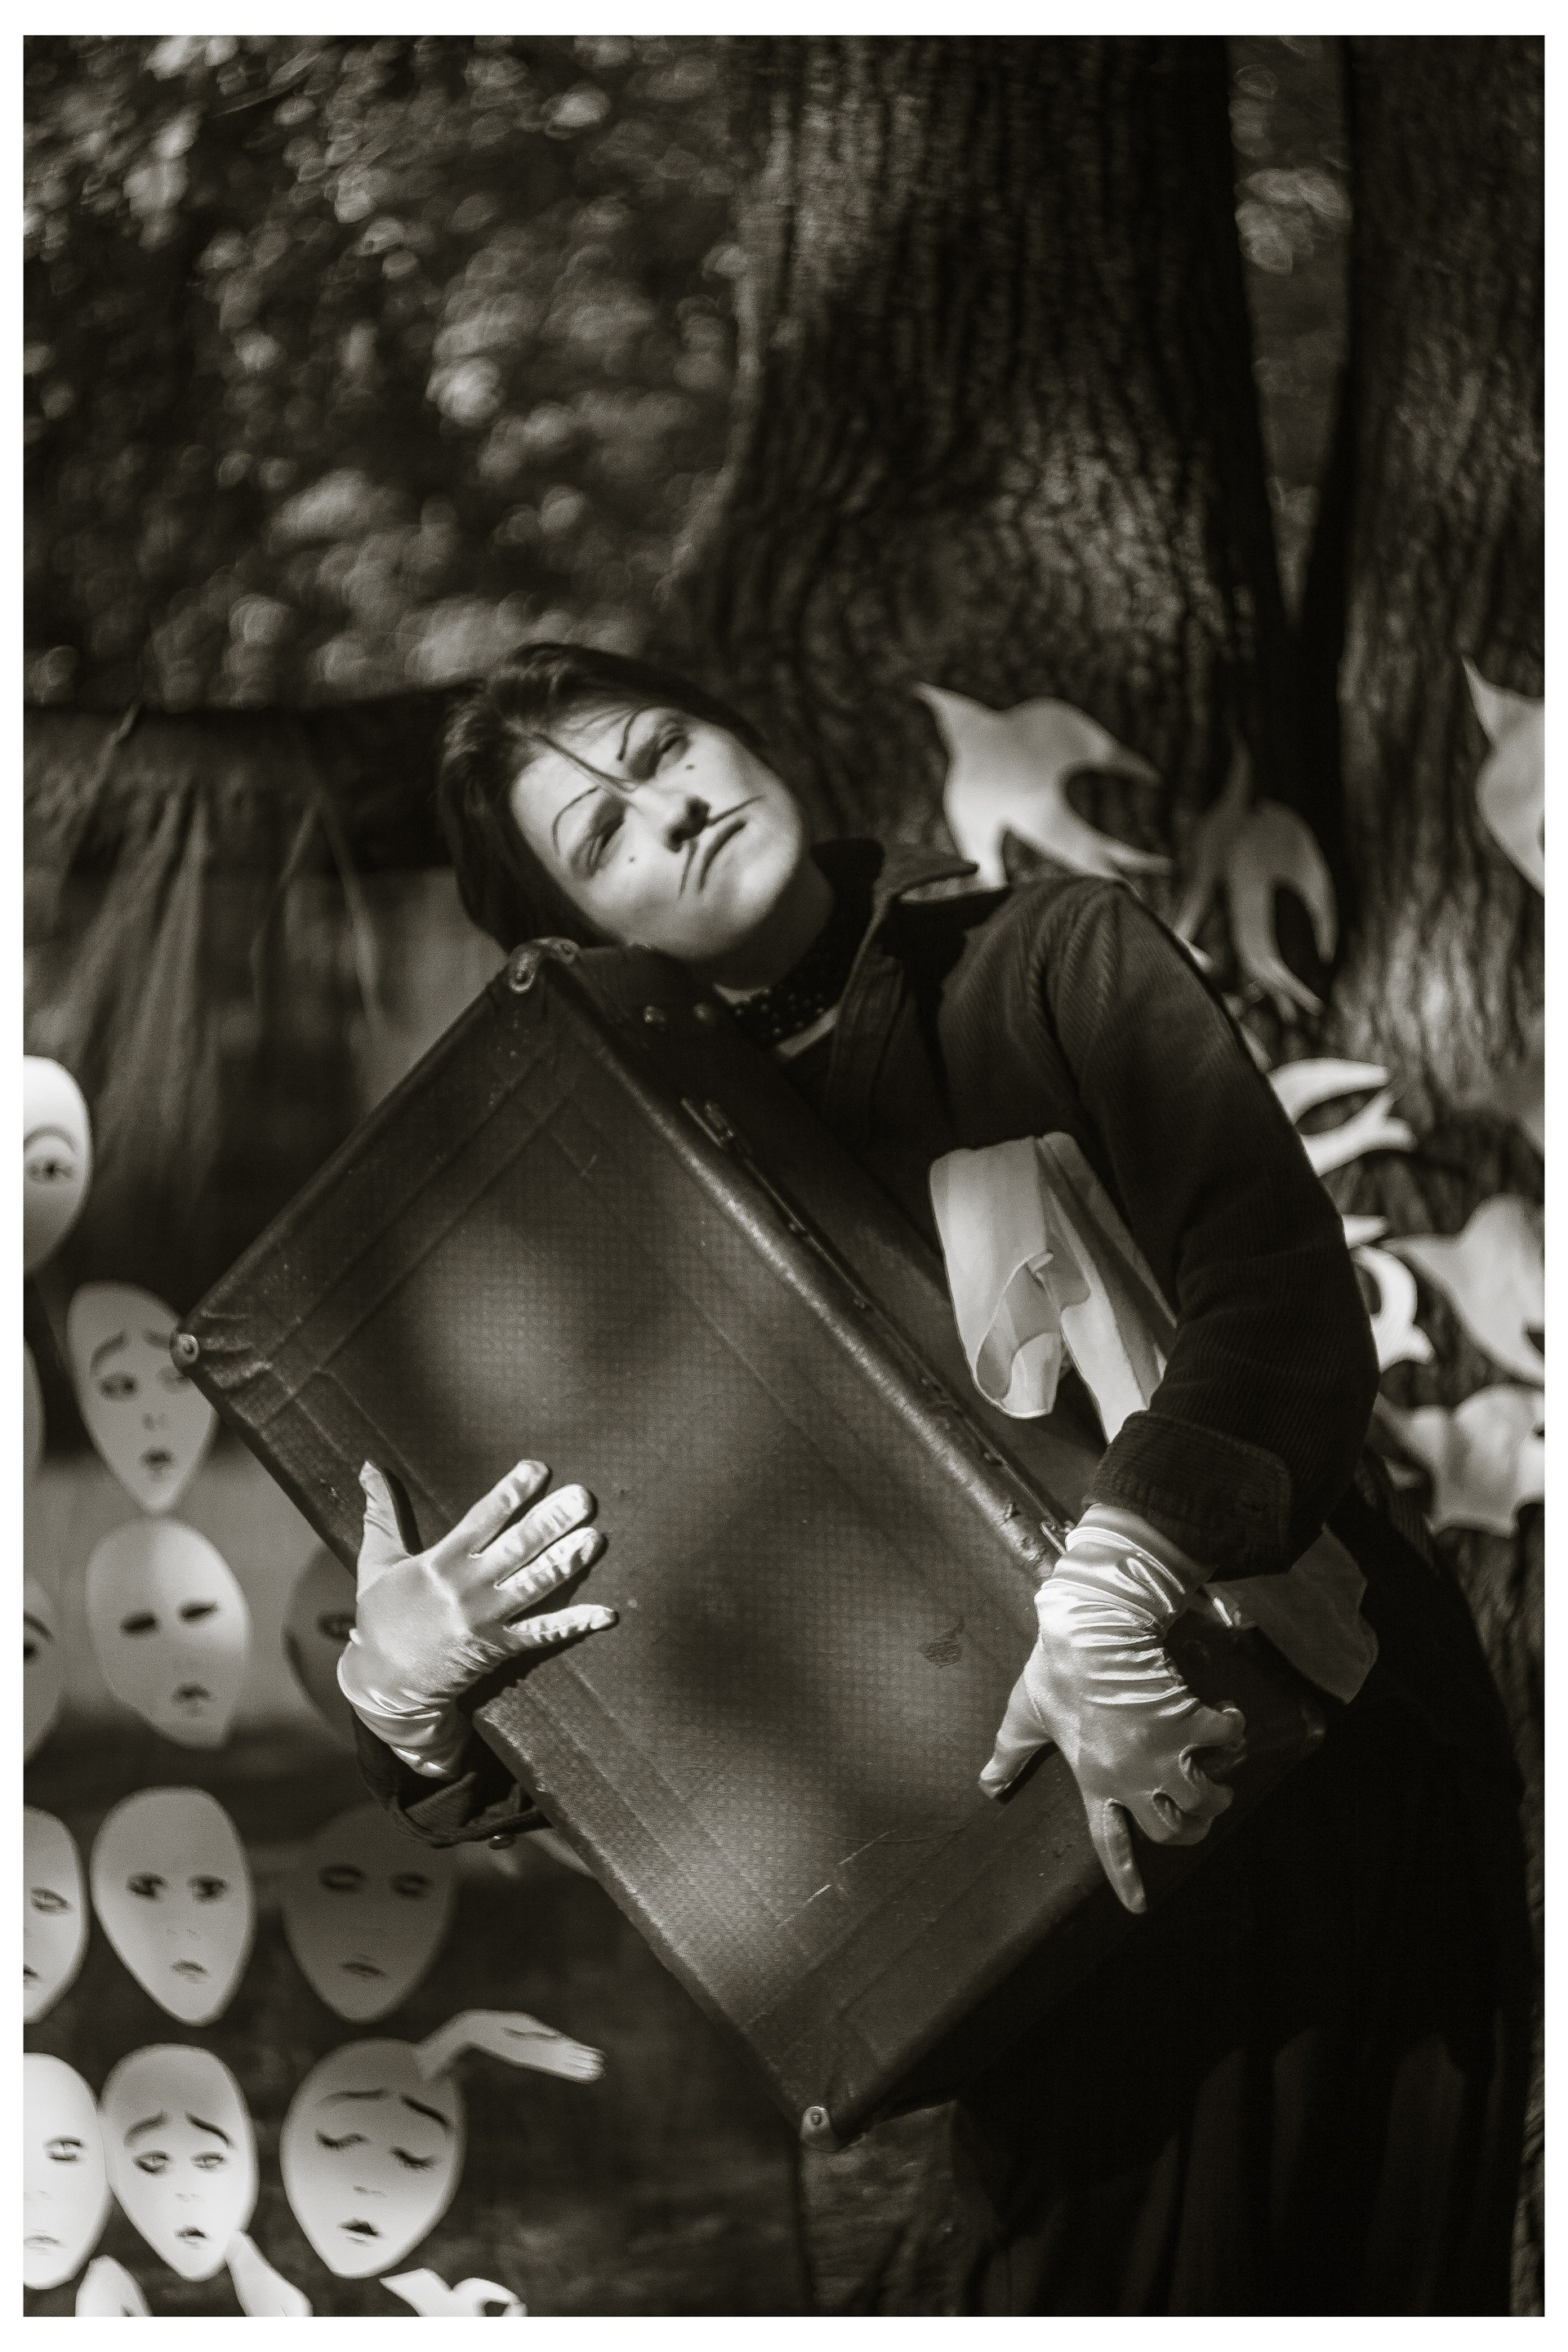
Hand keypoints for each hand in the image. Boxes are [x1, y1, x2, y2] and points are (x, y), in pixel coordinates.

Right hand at [338, 1457, 614, 1777]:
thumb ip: (383, 1512)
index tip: (539, 1469)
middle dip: (552, 1521)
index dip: (512, 1493)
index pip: (483, 1518)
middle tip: (584, 1497)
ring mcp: (486, 1620)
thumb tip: (368, 1466)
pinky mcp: (499, 1647)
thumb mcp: (377, 1561)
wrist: (383, 1683)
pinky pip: (542, 1634)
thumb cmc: (381, 1615)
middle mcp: (466, 1589)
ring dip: (568, 1562)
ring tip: (596, 1537)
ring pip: (534, 1586)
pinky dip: (575, 1624)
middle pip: (517, 1548)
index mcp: (438, 1563)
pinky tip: (607, 1612)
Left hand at [979, 1521, 1245, 1914]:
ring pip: (1205, 1799)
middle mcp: (1131, 1777)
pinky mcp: (1188, 1720)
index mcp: (1093, 1780)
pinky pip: (1227, 1742)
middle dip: (1190, 1830)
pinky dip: (1233, 1735)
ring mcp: (1163, 1752)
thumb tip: (986, 1785)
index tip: (1139, 1908)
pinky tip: (1227, 1723)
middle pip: (1171, 1831)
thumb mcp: (1024, 1715)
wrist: (1091, 1628)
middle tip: (1196, 1816)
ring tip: (1218, 1782)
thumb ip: (1009, 1753)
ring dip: (1216, 1795)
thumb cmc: (1055, 1671)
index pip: (1109, 1844)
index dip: (1124, 1878)